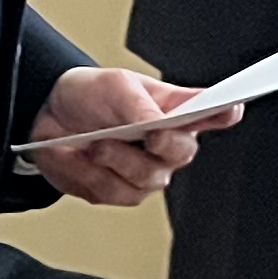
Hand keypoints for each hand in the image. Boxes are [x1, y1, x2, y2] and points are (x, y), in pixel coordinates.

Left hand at [24, 66, 236, 204]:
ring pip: (146, 179)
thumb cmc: (90, 95)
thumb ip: (139, 105)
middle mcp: (167, 145)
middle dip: (161, 144)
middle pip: (181, 154)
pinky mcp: (117, 191)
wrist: (46, 118)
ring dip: (115, 159)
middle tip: (145, 134)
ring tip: (93, 142)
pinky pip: (111, 192)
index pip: (211, 112)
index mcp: (174, 110)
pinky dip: (88, 172)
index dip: (224, 112)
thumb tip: (159, 123)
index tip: (231, 107)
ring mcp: (145, 172)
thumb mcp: (114, 86)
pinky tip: (75, 154)